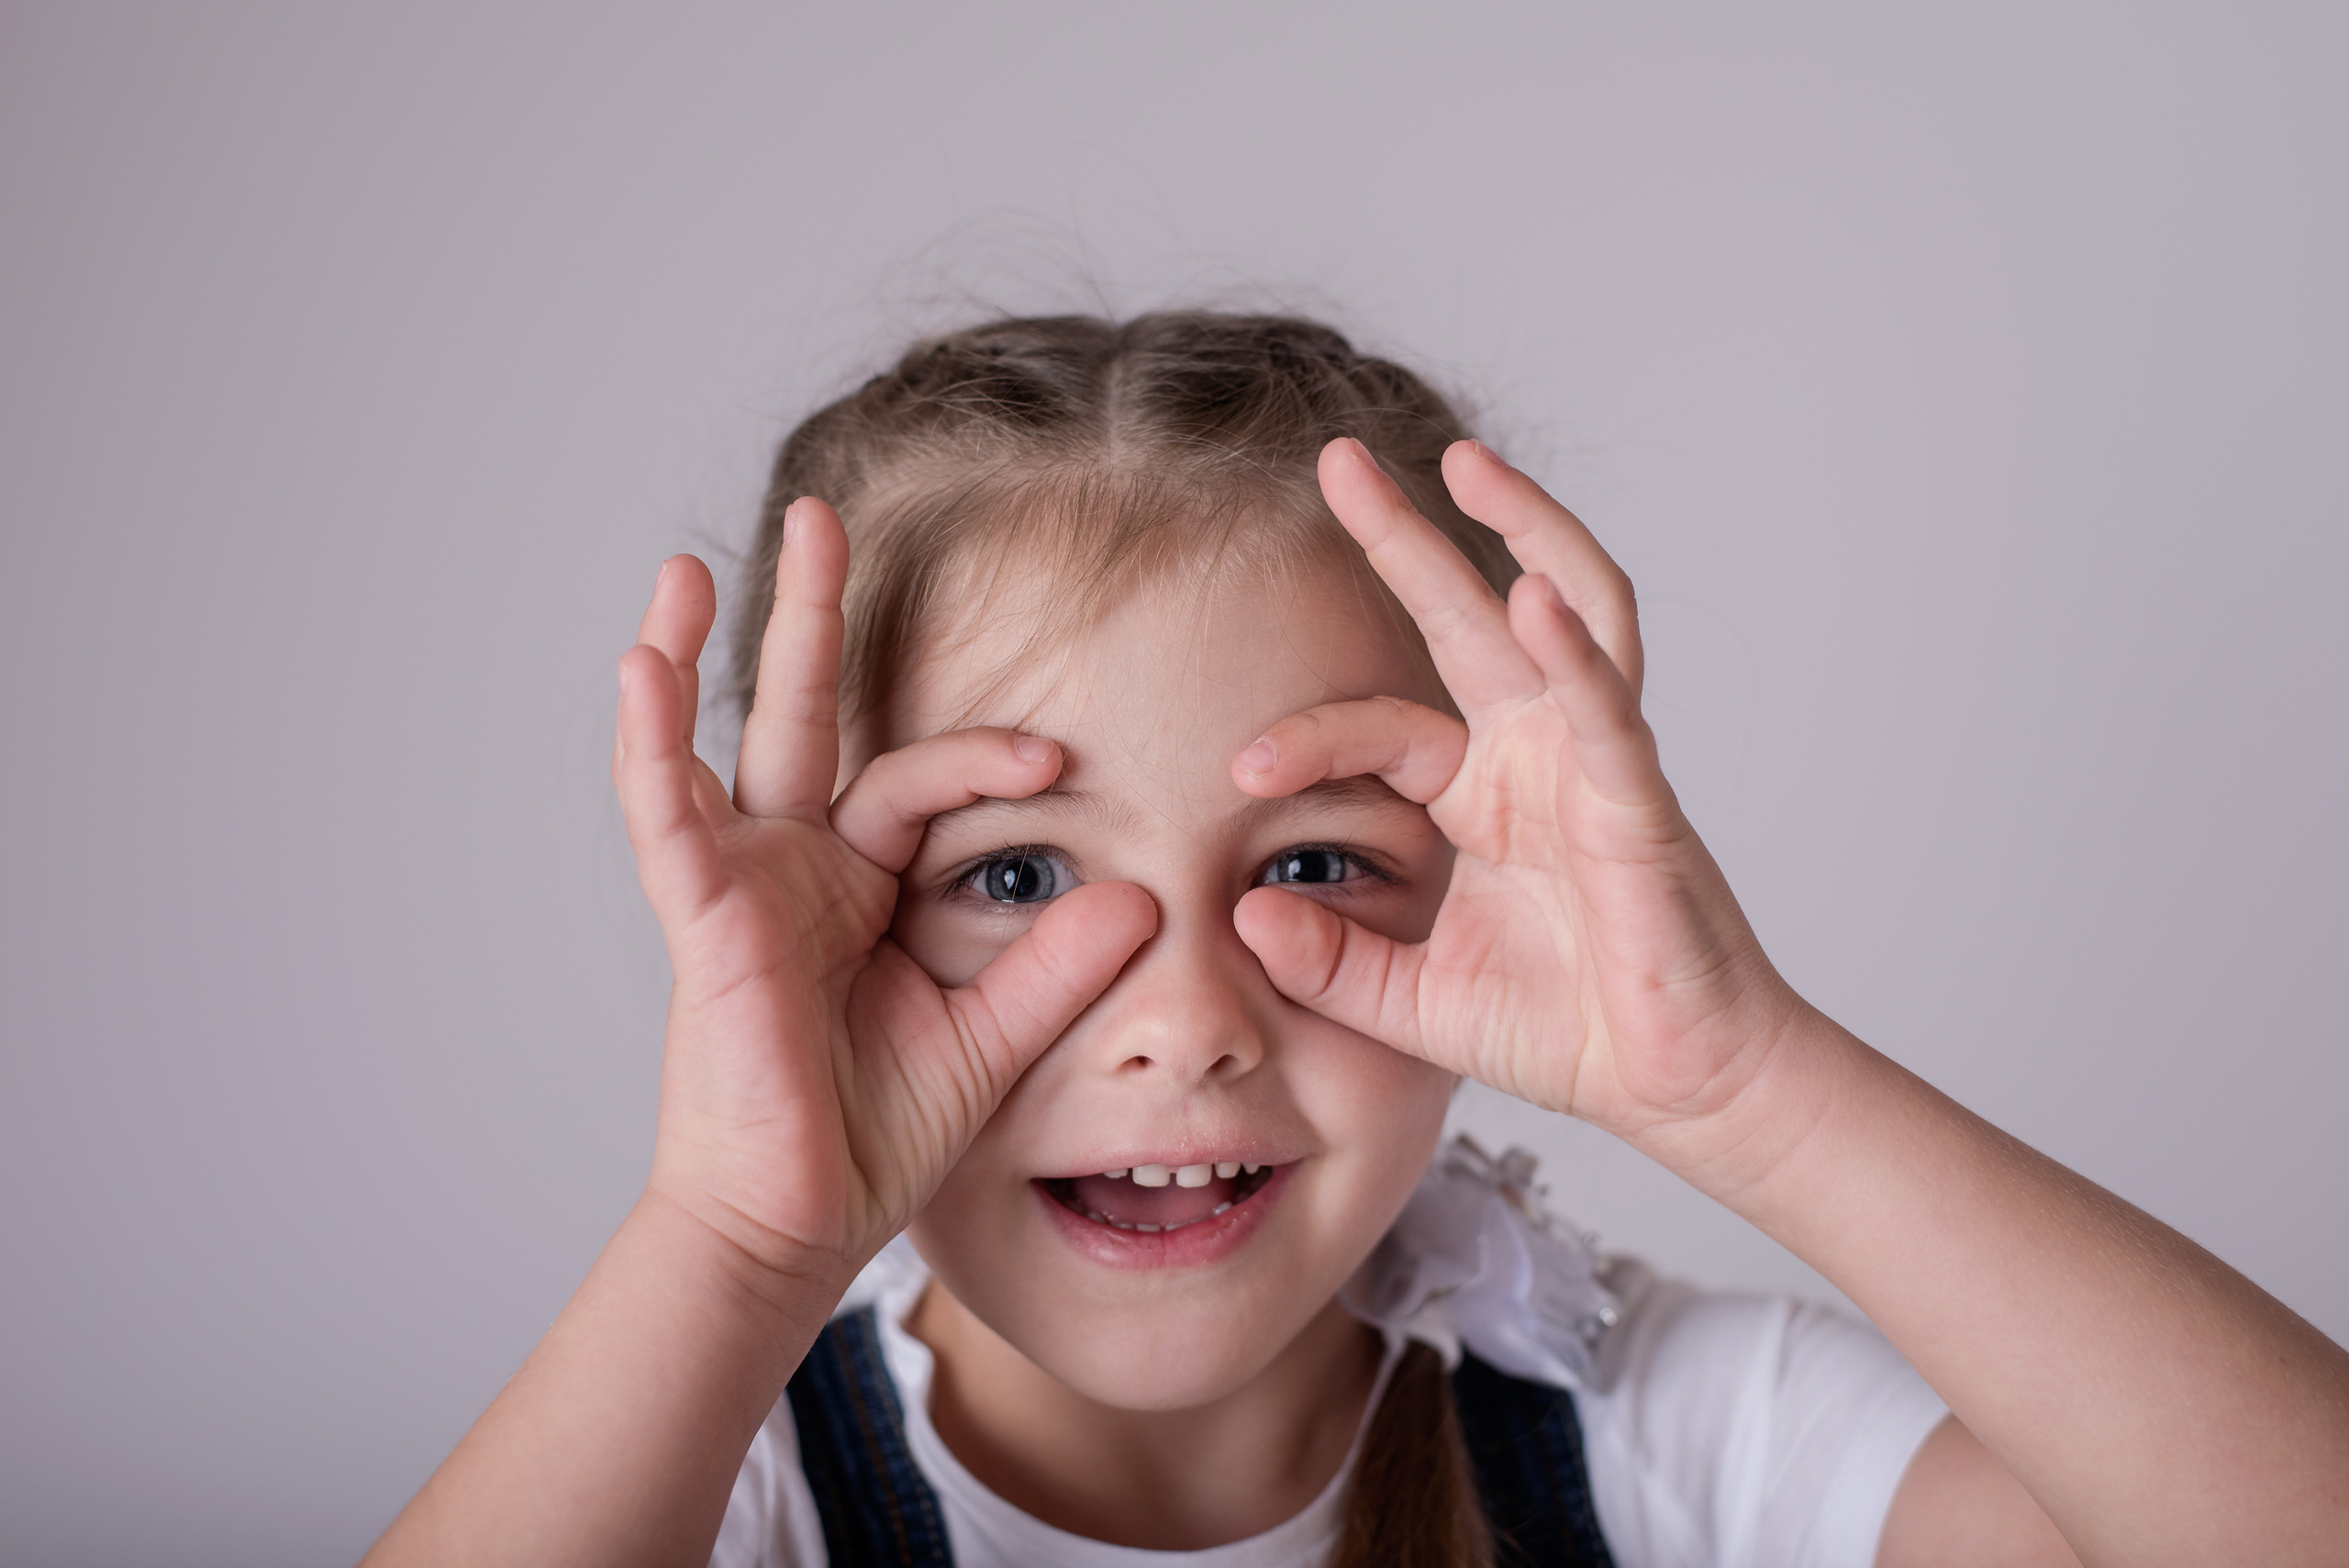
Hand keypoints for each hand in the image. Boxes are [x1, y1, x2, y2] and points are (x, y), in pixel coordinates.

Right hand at [614, 502, 1154, 1285]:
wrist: (801, 1218)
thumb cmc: (876, 1132)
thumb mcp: (994, 1036)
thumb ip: (1060, 966)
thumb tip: (1142, 897)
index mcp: (860, 886)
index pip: (922, 784)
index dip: (989, 760)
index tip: (1057, 765)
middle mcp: (795, 867)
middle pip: (806, 717)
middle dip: (814, 618)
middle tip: (824, 516)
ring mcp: (741, 883)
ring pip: (720, 743)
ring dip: (700, 650)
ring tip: (690, 562)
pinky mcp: (703, 915)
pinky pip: (667, 815)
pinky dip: (652, 743)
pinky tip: (640, 665)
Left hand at [1230, 439, 1802, 1143]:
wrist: (1673, 1088)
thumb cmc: (1565, 1030)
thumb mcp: (1410, 1001)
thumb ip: (1328, 961)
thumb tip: (1244, 911)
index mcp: (1483, 792)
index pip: (1383, 726)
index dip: (1311, 735)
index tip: (1240, 772)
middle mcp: (1538, 755)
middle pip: (1467, 616)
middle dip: (1404, 533)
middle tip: (1335, 459)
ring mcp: (1595, 765)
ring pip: (1568, 614)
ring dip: (1524, 529)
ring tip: (1465, 462)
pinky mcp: (1641, 803)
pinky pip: (1608, 712)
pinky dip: (1573, 652)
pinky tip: (1531, 596)